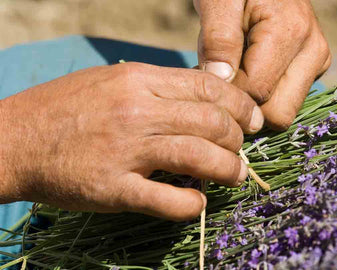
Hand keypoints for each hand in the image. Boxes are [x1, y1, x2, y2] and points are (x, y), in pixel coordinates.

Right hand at [0, 62, 263, 220]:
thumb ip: (159, 87)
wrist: (13, 139)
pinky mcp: (114, 188)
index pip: (208, 86)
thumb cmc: (66, 108)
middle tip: (240, 150)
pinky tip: (197, 202)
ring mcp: (126, 150)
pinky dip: (192, 204)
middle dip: (237, 138)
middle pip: (211, 122)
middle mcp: (137, 111)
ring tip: (235, 176)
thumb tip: (205, 99)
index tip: (251, 119)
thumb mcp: (113, 81)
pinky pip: (167, 200)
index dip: (239, 104)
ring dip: (227, 170)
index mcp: (139, 81)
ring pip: (198, 157)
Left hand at [195, 0, 330, 129]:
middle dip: (244, 105)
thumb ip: (219, 39)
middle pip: (277, 114)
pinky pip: (285, 104)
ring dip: (254, 103)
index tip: (204, 75)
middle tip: (219, 79)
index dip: (226, 92)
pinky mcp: (312, 69)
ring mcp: (316, 63)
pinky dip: (263, 98)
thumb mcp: (218, 1)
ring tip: (232, 72)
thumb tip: (222, 79)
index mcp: (291, 33)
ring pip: (283, 114)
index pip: (256, 92)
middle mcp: (313, 52)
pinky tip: (246, 72)